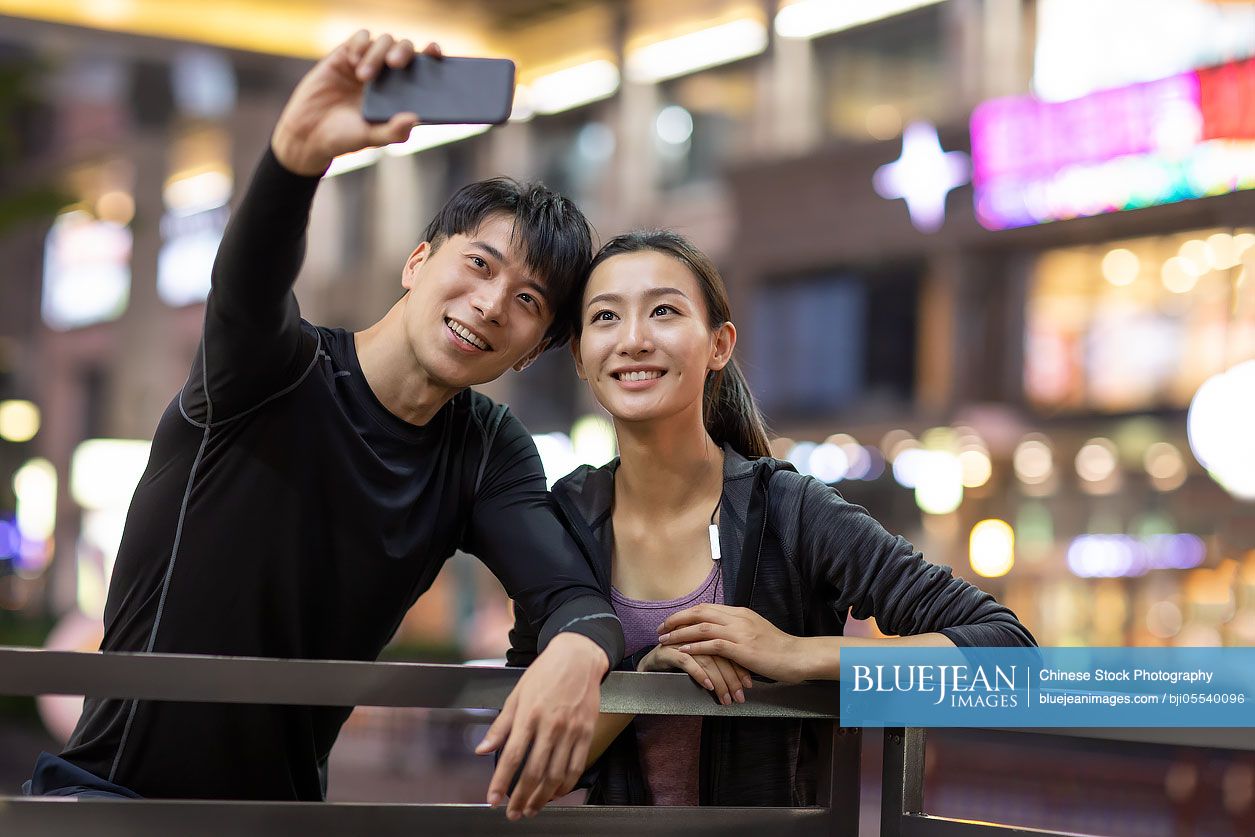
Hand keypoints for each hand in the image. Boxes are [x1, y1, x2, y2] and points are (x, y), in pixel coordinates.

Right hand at [271, 31, 441, 174]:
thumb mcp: (371, 138)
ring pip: (384, 41)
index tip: (435, 52)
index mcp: (401, 93)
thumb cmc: (345, 138)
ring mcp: (367, 63)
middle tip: (395, 65)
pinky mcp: (346, 55)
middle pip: (405, 48)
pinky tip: (354, 61)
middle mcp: (387, 76)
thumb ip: (393, 131)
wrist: (308, 133)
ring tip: (362, 76)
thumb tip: (415, 119)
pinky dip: (361, 44)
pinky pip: (360, 37)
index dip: (432, 56)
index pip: (423, 69)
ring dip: (377, 54)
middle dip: (404, 51)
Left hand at [474, 633, 607, 819]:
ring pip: (556, 774)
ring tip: (531, 809)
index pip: (512, 755)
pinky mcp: (586, 732)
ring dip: (542, 797)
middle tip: (513, 813)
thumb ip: (500, 726)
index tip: (492, 799)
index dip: (500, 781)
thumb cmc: (544, 674)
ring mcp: (571, 730)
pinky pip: (576, 767)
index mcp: (529, 714)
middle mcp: (551, 725)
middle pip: (534, 771)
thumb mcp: (516, 695)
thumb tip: (481, 750)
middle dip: (521, 797)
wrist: (578, 658)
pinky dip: (565, 785)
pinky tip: (554, 794)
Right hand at [638, 644, 752, 705]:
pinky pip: (687, 663)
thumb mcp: (702, 657)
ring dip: (719, 681)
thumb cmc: (680, 660)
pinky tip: (708, 687)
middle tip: (740, 696)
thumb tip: (741, 676)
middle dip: (732, 677)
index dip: (740, 666)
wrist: (651, 662)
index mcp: (706, 631)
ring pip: (707, 660)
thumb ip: (719, 658)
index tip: (748, 683)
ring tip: (726, 698)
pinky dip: (700, 674)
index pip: (729, 648)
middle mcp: (695, 634)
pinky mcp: (669, 651)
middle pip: (720, 654)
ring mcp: (681, 641)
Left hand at [657, 604, 807, 683]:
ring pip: (702, 627)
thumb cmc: (779, 648)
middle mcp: (738, 618)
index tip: (672, 621)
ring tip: (665, 639)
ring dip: (680, 633)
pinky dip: (695, 647)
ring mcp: (740, 632)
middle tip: (661, 628)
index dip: (686, 613)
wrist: (798, 656)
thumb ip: (739, 629)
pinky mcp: (742, 648)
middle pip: (700, 612)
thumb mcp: (757, 632)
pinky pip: (713, 645)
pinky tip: (683, 651)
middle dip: (677, 619)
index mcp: (741, 613)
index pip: (707, 607)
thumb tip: (722, 633)